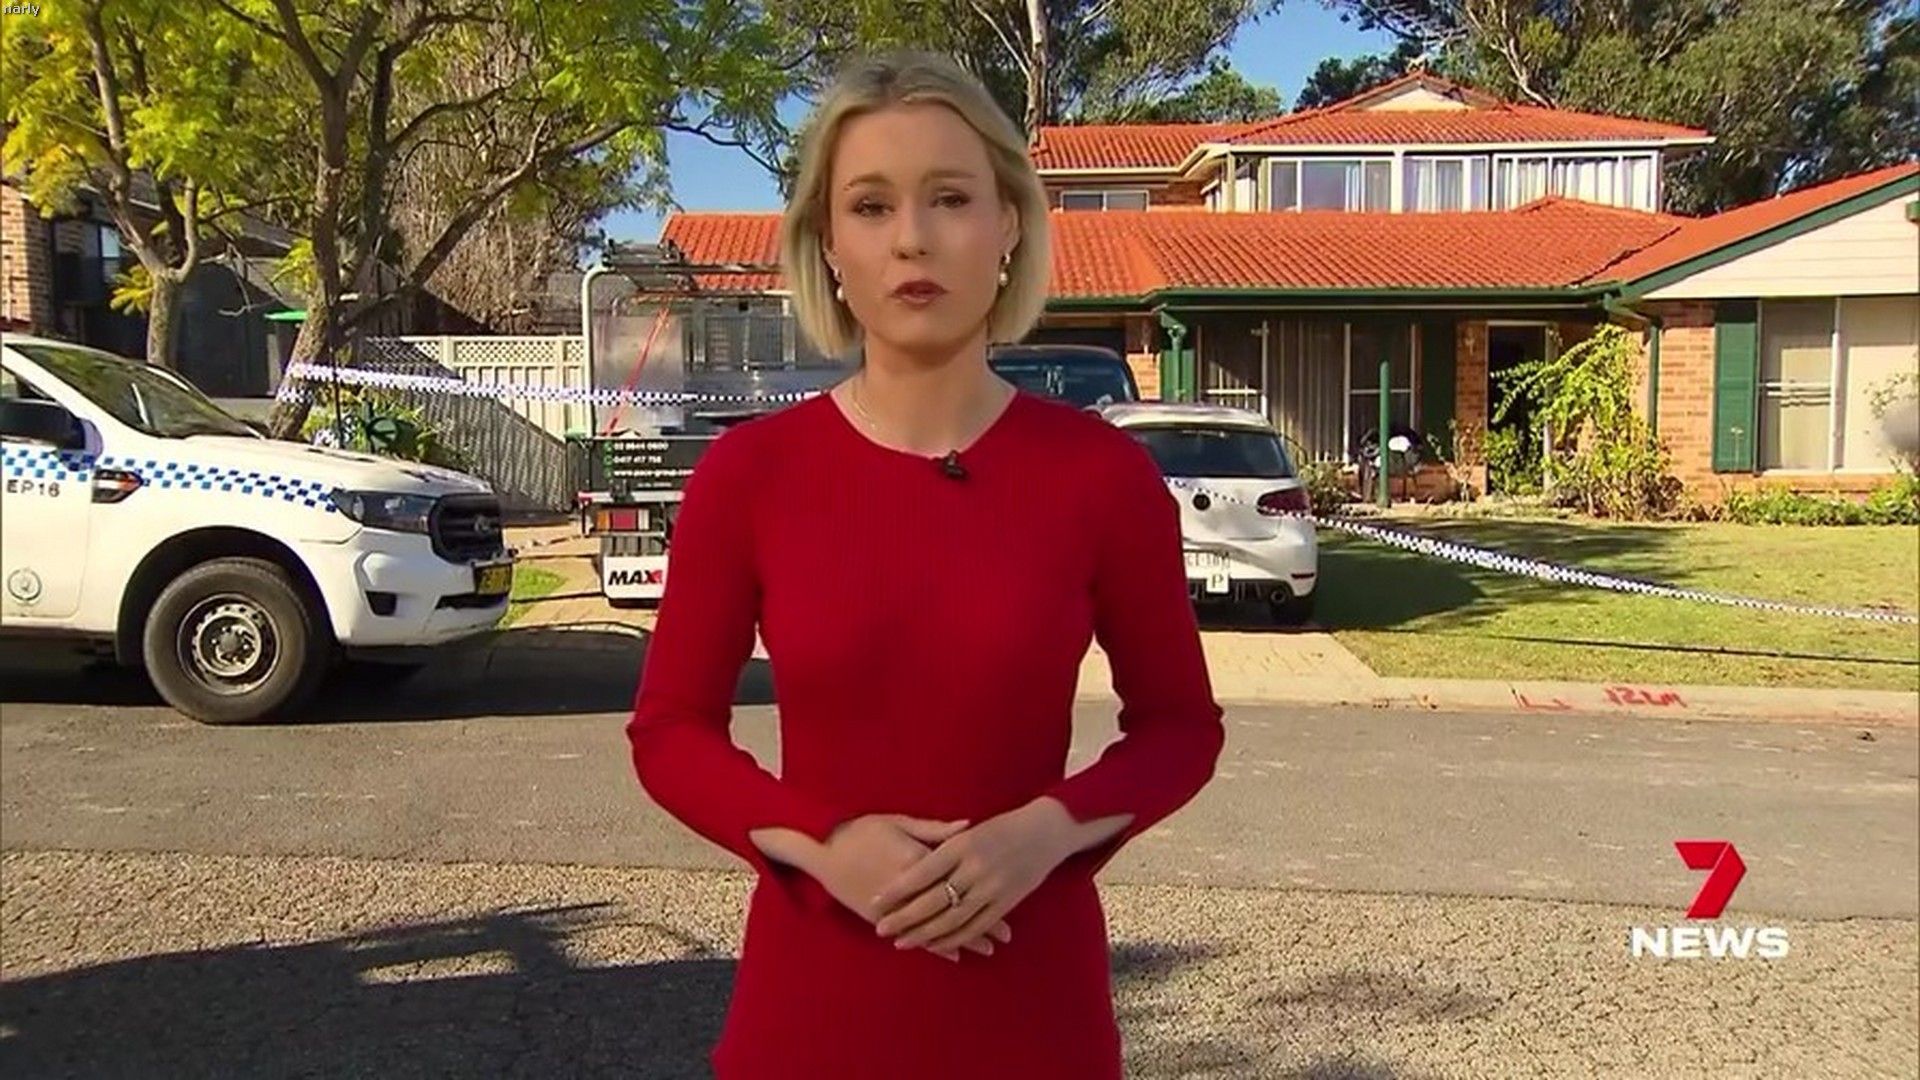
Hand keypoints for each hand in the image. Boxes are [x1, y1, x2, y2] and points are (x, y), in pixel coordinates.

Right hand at [811, 814, 1014, 961]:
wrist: (822, 849)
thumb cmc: (861, 829)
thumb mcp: (898, 821)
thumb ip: (934, 829)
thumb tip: (967, 826)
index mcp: (920, 858)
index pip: (960, 878)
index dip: (984, 890)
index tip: (1008, 899)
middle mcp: (913, 887)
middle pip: (954, 906)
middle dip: (982, 922)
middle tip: (1006, 936)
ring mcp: (897, 906)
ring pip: (938, 926)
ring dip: (964, 938)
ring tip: (988, 949)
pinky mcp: (883, 919)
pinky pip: (914, 934)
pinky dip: (935, 945)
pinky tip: (954, 955)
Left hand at [869, 801, 1072, 955]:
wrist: (1046, 831)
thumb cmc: (1003, 827)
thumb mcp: (970, 830)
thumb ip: (941, 841)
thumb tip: (909, 863)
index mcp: (962, 845)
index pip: (922, 872)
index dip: (897, 889)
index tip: (874, 901)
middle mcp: (975, 868)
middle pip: (933, 900)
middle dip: (904, 917)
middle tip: (880, 929)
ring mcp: (992, 888)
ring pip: (952, 919)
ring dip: (925, 934)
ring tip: (902, 942)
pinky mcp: (1006, 904)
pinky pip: (975, 927)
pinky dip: (954, 939)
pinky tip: (936, 946)